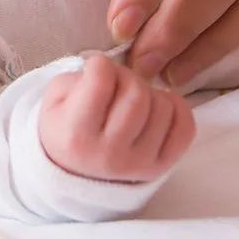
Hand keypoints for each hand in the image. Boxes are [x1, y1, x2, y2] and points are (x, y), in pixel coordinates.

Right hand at [39, 55, 194, 182]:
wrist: (75, 174)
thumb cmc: (64, 129)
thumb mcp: (53, 101)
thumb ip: (77, 78)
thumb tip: (113, 67)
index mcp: (76, 135)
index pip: (101, 81)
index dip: (99, 64)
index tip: (95, 68)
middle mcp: (110, 154)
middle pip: (136, 93)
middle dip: (127, 76)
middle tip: (116, 82)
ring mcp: (139, 163)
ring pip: (163, 106)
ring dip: (149, 92)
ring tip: (131, 99)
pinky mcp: (161, 167)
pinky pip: (185, 127)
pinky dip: (176, 107)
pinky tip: (156, 107)